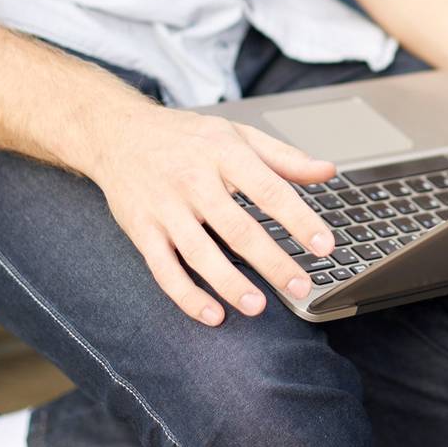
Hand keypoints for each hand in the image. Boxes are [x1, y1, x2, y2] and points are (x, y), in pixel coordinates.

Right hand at [89, 105, 337, 325]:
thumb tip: (328, 171)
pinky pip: (164, 269)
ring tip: (259, 307)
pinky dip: (187, 296)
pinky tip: (212, 314)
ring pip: (200, 253)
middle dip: (272, 261)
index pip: (269, 188)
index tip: (325, 245)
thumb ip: (283, 156)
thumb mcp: (237, 134)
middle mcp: (194, 180)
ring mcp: (166, 207)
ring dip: (230, 283)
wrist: (119, 132)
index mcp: (224, 153)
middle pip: (237, 227)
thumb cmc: (187, 136)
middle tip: (301, 286)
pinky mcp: (142, 229)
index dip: (299, 219)